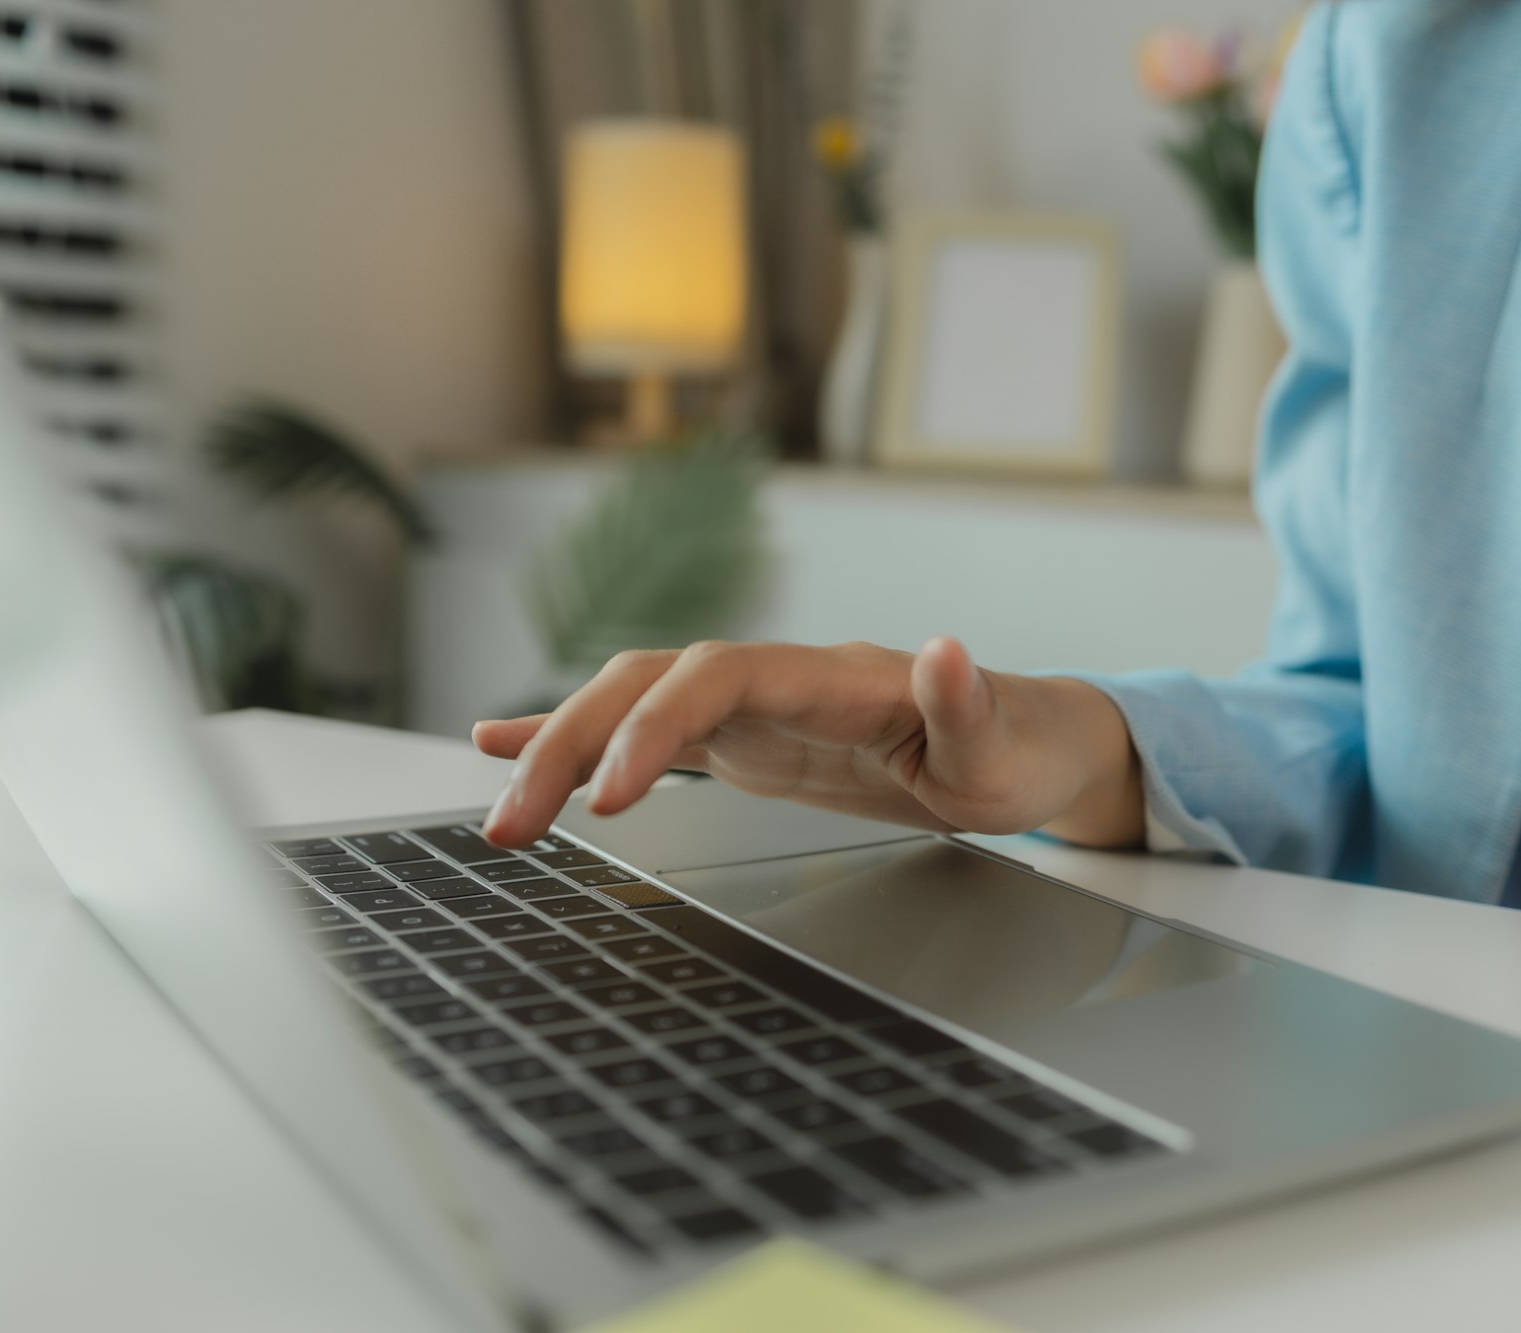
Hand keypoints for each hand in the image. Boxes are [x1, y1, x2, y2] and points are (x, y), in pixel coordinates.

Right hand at [472, 637, 1144, 850]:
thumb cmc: (1017, 751)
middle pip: (647, 684)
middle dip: (571, 745)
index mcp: (830, 677)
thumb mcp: (1005, 749)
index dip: (654, 726)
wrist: (1022, 746)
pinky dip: (578, 740)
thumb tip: (946, 648)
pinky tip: (508, 750)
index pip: (716, 678)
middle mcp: (777, 680)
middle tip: (513, 829)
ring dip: (560, 749)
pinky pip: (646, 733)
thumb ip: (968, 705)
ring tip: (499, 812)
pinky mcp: (745, 742)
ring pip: (631, 704)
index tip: (613, 799)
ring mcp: (754, 710)